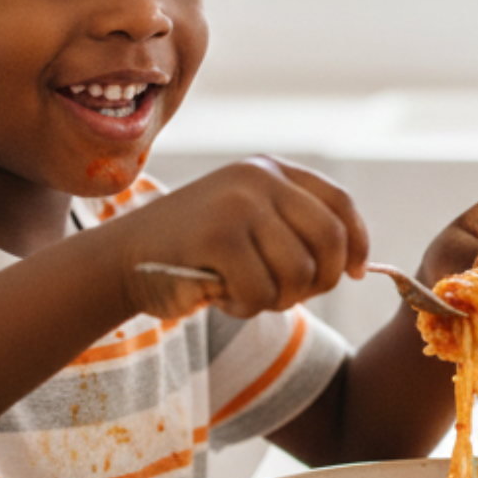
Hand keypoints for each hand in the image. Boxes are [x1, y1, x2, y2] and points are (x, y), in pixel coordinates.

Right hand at [112, 157, 368, 318]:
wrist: (120, 257)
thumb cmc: (191, 251)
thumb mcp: (246, 221)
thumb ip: (293, 229)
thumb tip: (357, 263)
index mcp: (270, 170)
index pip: (339, 203)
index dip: (357, 243)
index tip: (354, 273)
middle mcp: (259, 179)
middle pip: (330, 240)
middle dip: (320, 281)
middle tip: (289, 296)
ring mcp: (238, 205)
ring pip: (299, 273)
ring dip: (277, 299)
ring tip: (244, 292)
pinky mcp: (218, 237)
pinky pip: (262, 292)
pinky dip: (246, 308)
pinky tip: (219, 295)